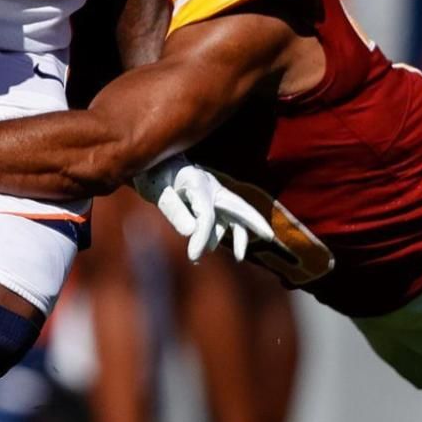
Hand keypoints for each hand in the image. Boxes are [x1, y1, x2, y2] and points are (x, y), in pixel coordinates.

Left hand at [133, 157, 272, 262]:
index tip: (193, 257)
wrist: (152, 163)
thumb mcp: (158, 192)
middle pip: (239, 206)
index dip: (201, 238)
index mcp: (197, 183)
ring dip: (238, 235)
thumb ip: (174, 211)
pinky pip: (225, 219)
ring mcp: (213, 194)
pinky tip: (215, 250)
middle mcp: (211, 187)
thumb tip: (191, 232)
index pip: (206, 216)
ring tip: (240, 258)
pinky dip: (225, 234)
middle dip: (254, 221)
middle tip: (269, 236)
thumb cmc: (152, 175)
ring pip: (234, 216)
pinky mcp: (210, 201)